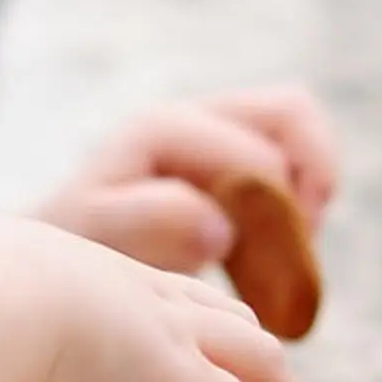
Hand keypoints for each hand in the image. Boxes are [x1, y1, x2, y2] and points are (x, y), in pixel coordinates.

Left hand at [34, 85, 339, 272]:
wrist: (67, 258)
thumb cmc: (82, 250)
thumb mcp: (101, 241)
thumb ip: (151, 225)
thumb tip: (220, 227)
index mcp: (161, 130)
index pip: (255, 156)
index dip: (274, 213)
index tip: (259, 268)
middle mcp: (193, 116)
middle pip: (291, 113)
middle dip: (307, 184)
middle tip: (295, 246)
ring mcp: (215, 129)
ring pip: (300, 124)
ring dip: (315, 183)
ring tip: (296, 241)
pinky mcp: (231, 152)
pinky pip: (296, 152)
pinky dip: (307, 193)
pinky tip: (283, 243)